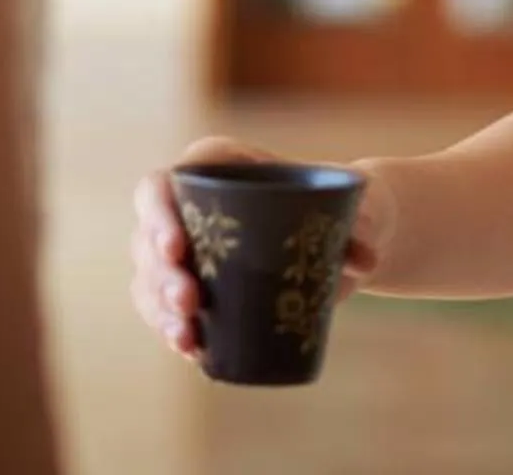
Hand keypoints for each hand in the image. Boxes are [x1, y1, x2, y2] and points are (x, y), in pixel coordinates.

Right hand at [127, 138, 395, 362]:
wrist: (343, 241)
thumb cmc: (341, 209)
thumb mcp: (355, 208)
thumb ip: (359, 223)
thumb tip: (363, 260)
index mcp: (226, 164)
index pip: (180, 173)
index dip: (163, 207)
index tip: (178, 244)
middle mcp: (194, 201)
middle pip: (153, 227)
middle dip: (161, 269)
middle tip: (189, 300)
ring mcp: (184, 245)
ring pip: (149, 270)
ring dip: (159, 304)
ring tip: (186, 337)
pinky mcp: (190, 285)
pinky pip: (161, 305)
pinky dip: (168, 327)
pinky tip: (186, 348)